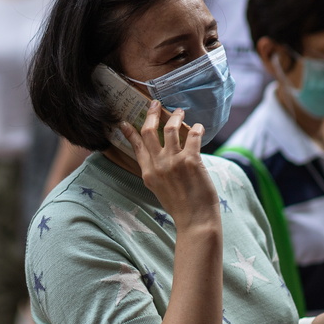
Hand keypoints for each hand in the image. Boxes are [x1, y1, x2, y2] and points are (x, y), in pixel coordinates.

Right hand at [119, 100, 218, 230]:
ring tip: (180, 112)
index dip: (130, 132)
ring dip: (175, 116)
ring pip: (170, 129)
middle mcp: (158, 165)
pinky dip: (196, 128)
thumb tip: (160, 155)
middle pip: (148, 132)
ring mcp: (174, 162)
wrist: (196, 220)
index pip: (136, 147)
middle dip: (151, 114)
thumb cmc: (180, 207)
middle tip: (155, 104)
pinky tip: (198, 127)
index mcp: (148, 173)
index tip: (125, 122)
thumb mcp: (159, 190)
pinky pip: (192, 136)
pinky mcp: (191, 161)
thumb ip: (157, 172)